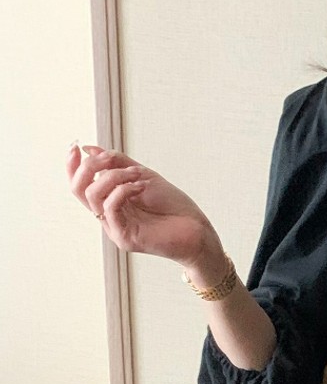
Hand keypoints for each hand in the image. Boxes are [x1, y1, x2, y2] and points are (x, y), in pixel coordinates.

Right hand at [65, 142, 219, 268]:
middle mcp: (109, 216)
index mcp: (110, 202)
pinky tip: (140, 186)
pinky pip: (110, 208)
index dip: (72, 165)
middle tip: (109, 158)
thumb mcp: (142, 175)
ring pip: (93, 196)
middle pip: (79, 189)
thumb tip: (89, 148)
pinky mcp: (124, 238)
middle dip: (89, 167)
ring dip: (113, 177)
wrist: (196, 230)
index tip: (76, 145)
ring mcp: (115, 228)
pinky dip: (123, 190)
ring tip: (136, 174)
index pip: (80, 184)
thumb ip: (116, 163)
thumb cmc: (173, 206)